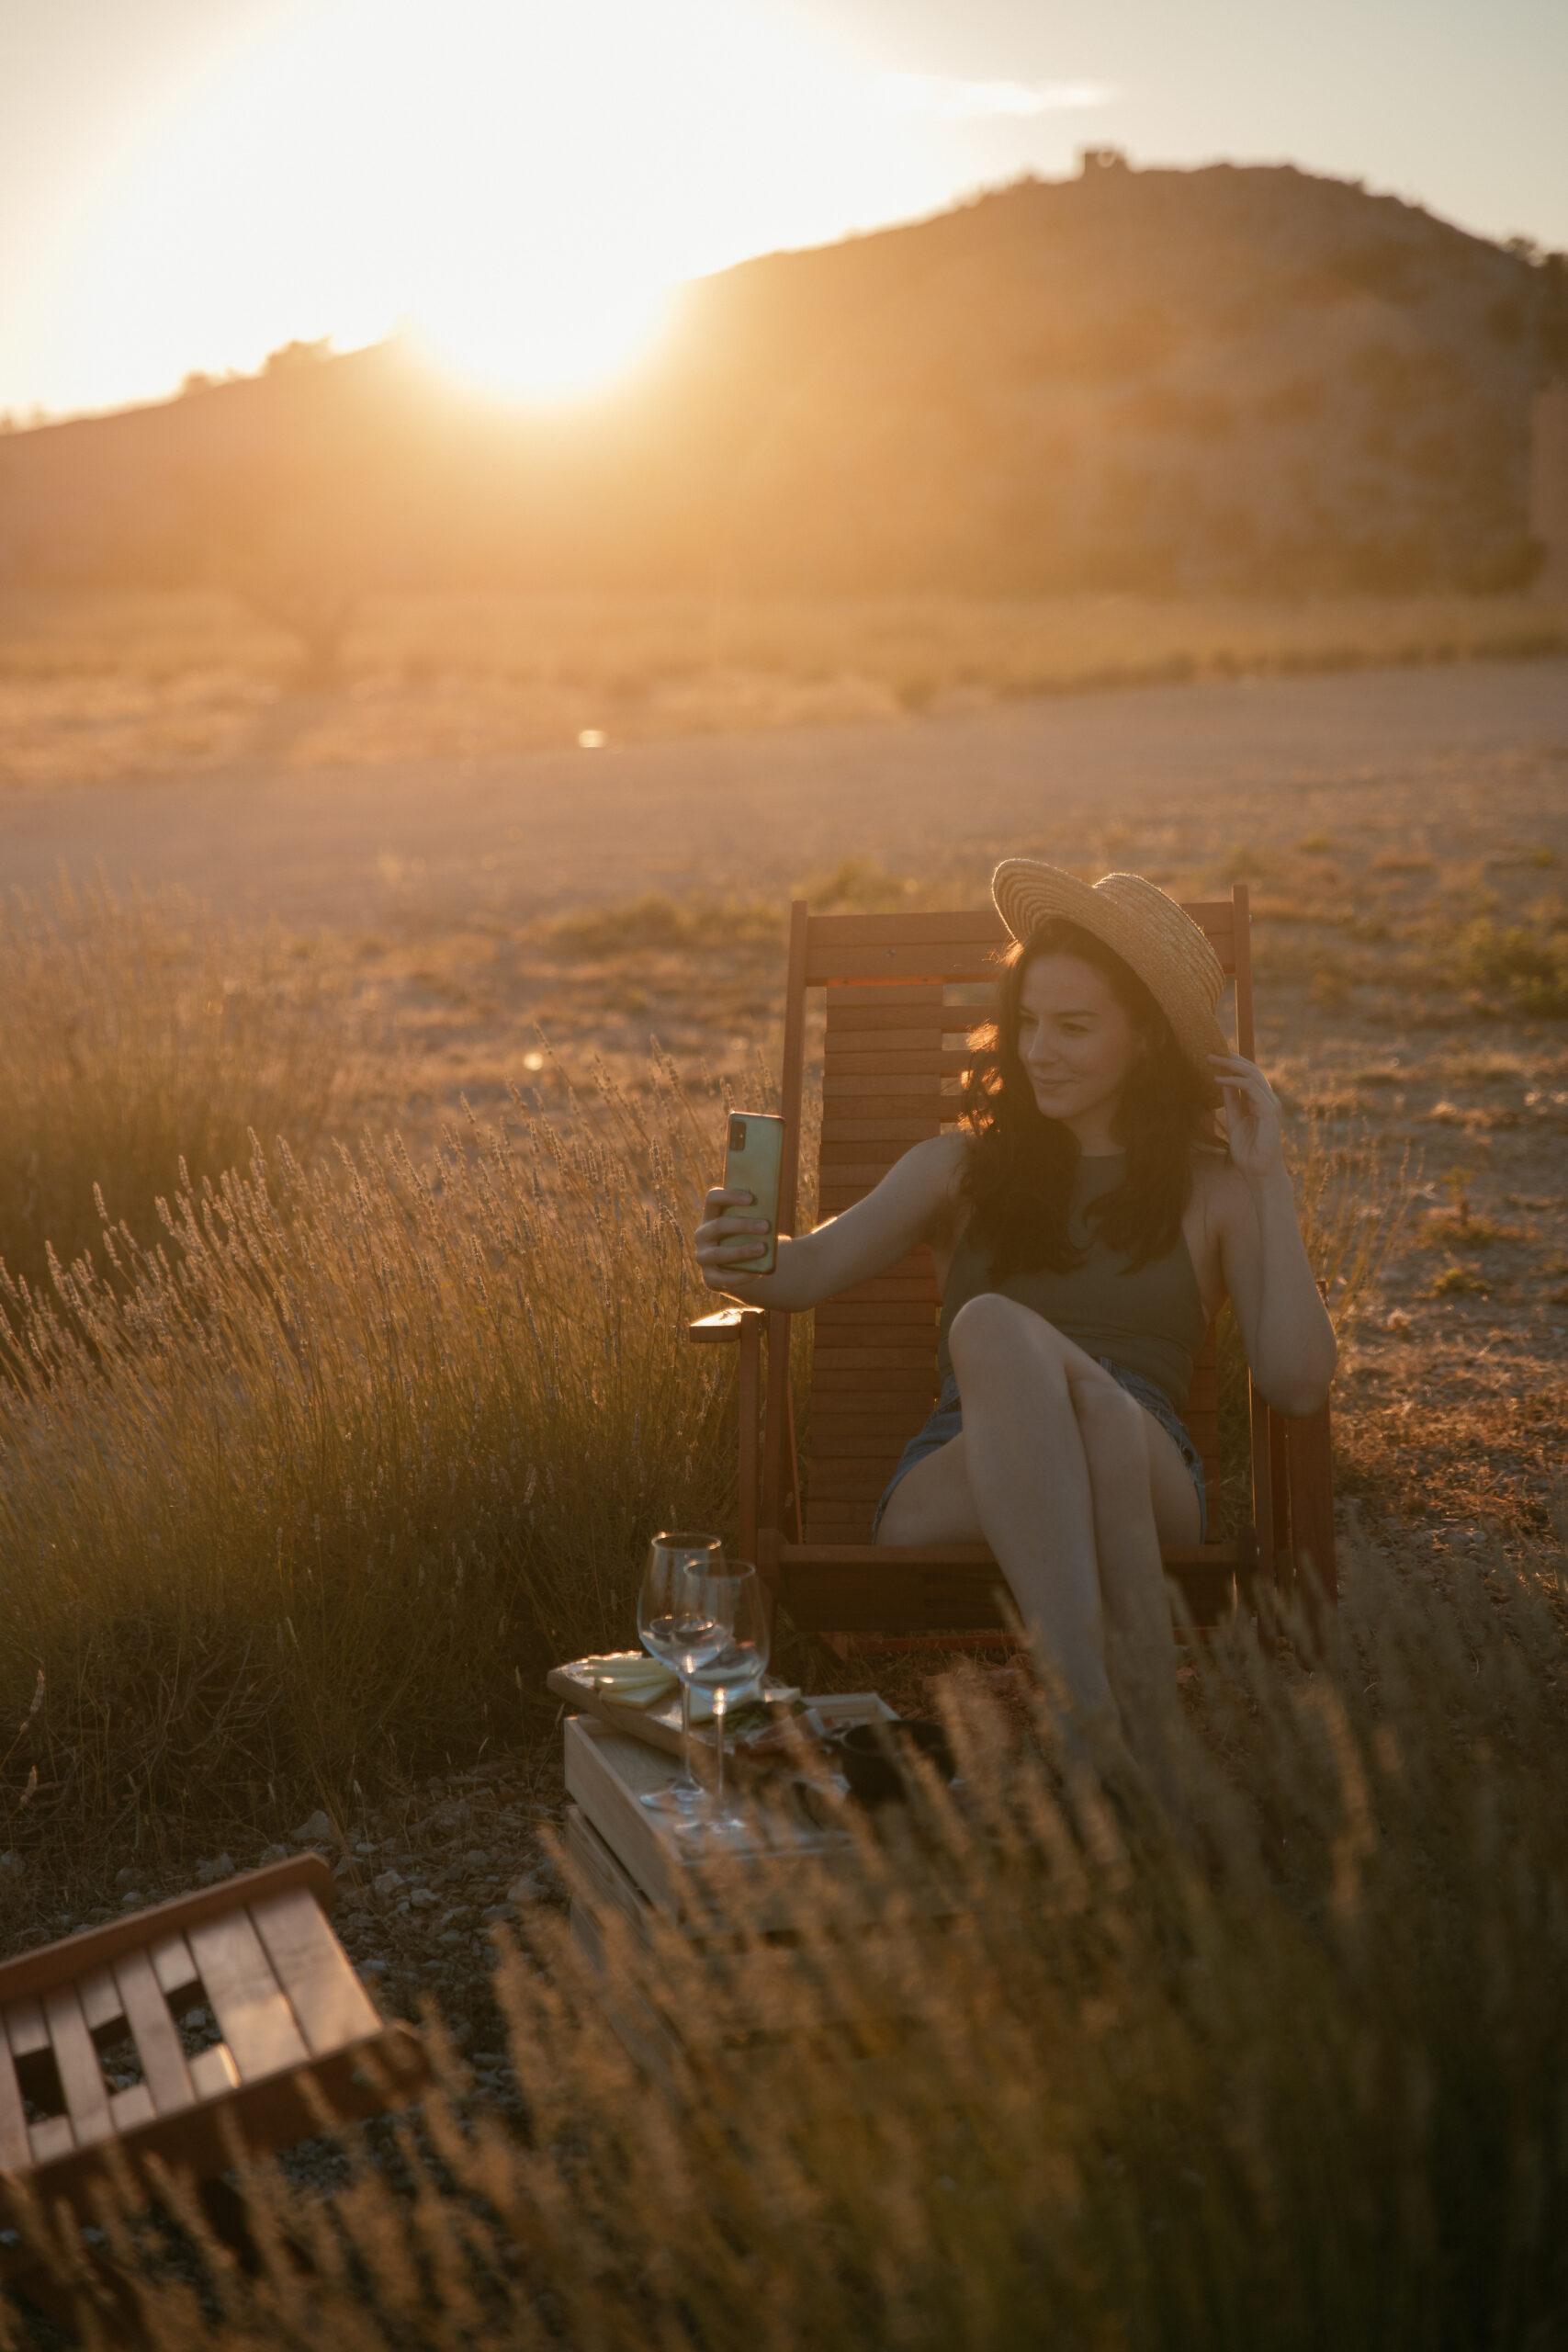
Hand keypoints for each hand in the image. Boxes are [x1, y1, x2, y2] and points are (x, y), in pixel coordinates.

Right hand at [695, 1186, 773, 1294]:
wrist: (744, 1268)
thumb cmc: (750, 1239)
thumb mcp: (752, 1226)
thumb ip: (758, 1217)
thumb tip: (775, 1212)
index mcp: (711, 1216)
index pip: (713, 1198)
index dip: (730, 1196)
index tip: (752, 1198)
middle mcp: (703, 1235)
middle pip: (719, 1225)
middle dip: (743, 1225)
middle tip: (766, 1226)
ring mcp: (703, 1257)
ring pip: (719, 1253)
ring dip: (742, 1250)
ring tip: (763, 1249)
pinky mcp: (709, 1278)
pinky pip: (723, 1279)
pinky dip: (741, 1276)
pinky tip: (758, 1273)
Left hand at [1208, 1054, 1286, 1187]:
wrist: (1259, 1172)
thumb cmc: (1248, 1150)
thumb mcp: (1235, 1120)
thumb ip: (1231, 1101)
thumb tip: (1221, 1081)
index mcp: (1260, 1101)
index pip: (1248, 1074)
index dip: (1232, 1063)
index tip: (1214, 1055)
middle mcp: (1267, 1100)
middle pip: (1251, 1070)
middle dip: (1230, 1059)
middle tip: (1209, 1052)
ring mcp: (1270, 1105)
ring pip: (1251, 1075)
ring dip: (1229, 1066)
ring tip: (1210, 1060)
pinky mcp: (1269, 1113)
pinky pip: (1250, 1090)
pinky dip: (1233, 1082)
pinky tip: (1217, 1080)